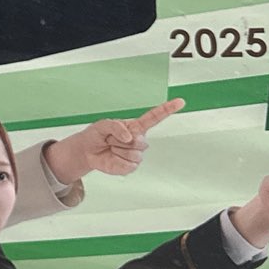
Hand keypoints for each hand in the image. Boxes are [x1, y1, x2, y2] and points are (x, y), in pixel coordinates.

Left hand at [49, 99, 184, 184]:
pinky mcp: (130, 166)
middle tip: (110, 139)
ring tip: (111, 147)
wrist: (88, 151)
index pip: (155, 117)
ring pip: (133, 153)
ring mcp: (136, 154)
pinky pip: (128, 165)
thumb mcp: (103, 124)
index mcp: (135, 126)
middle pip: (140, 141)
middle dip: (121, 140)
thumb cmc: (97, 135)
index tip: (180, 102)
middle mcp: (139, 140)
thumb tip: (129, 137)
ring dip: (117, 149)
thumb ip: (116, 126)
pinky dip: (116, 161)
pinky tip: (112, 157)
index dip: (167, 109)